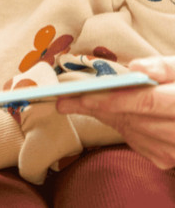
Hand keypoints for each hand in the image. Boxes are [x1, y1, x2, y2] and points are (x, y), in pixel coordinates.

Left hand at [57, 56, 174, 168]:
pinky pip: (134, 141)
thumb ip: (164, 67)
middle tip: (64, 99)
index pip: (147, 102)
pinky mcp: (167, 159)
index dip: (113, 99)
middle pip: (132, 119)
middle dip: (95, 107)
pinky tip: (106, 113)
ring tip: (76, 102)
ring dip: (103, 116)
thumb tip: (137, 69)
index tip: (82, 95)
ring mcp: (174, 150)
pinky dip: (119, 126)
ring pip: (130, 131)